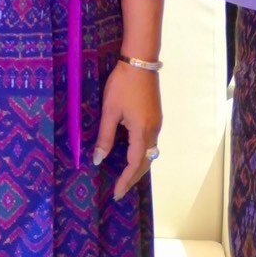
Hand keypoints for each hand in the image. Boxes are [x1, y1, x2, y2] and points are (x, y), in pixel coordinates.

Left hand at [93, 61, 161, 201]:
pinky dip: (141, 153)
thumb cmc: (122, 86)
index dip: (125, 180)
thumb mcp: (110, 111)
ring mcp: (156, 123)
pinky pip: (149, 142)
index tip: (116, 193)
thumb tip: (99, 159)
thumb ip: (106, 137)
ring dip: (138, 166)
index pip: (135, 164)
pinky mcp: (155, 117)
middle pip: (146, 162)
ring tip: (124, 176)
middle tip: (120, 190)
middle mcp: (153, 131)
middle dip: (133, 177)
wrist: (140, 62)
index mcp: (142, 132)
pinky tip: (131, 154)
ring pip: (149, 152)